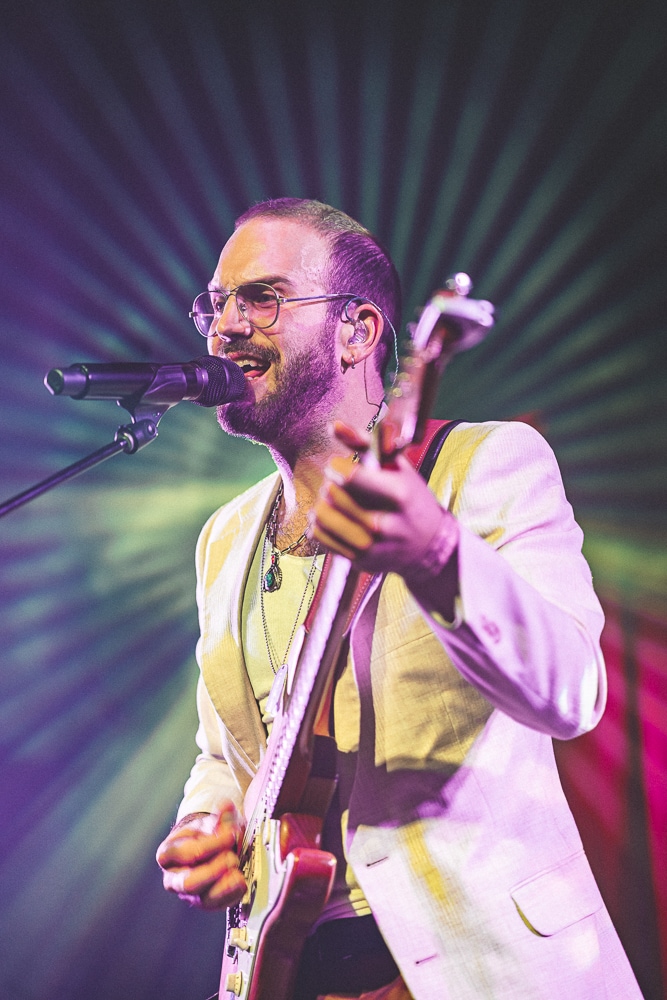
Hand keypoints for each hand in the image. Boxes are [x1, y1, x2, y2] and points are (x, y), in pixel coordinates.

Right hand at [156, 806, 246, 909]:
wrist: (206, 849)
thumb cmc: (204, 834)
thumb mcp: (209, 823)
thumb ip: (219, 817)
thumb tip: (226, 806)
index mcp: (168, 854)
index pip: (187, 853)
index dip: (211, 844)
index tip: (231, 834)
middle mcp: (173, 879)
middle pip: (190, 883)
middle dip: (214, 870)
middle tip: (232, 857)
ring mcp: (189, 895)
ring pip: (204, 899)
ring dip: (224, 885)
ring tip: (239, 872)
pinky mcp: (205, 904)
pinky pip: (218, 906)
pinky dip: (232, 895)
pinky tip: (242, 882)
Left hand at [311, 423, 458, 617]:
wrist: (429, 546)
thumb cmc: (411, 499)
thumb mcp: (398, 466)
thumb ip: (365, 442)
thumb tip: (333, 425)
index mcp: (398, 494)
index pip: (349, 476)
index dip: (336, 466)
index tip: (340, 466)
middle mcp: (383, 522)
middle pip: (332, 495)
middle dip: (329, 483)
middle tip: (338, 483)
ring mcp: (370, 545)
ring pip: (321, 517)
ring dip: (321, 503)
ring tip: (331, 499)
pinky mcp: (359, 560)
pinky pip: (320, 537)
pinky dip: (317, 523)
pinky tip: (330, 517)